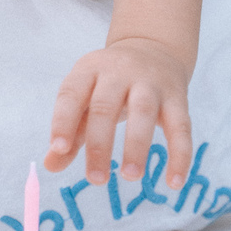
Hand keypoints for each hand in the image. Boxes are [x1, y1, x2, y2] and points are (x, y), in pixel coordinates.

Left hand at [44, 37, 192, 189]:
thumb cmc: (111, 85)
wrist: (154, 49)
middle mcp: (119, 72)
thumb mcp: (86, 100)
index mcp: (90, 70)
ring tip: (130, 176)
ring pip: (143, 112)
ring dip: (136, 146)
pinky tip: (174, 182)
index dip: (63, 120)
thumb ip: (71, 133)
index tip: (58, 149)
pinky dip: (180, 155)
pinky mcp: (177, 97)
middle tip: (96, 179)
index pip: (71, 93)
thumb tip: (50, 166)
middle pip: (105, 106)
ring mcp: (151, 83)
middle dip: (99, 144)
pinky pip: (181, 127)